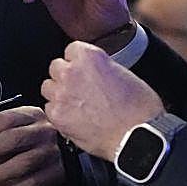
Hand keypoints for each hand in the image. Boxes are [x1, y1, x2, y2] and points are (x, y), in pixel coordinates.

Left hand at [0, 105, 66, 185]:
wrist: (59, 157)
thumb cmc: (28, 142)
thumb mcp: (10, 129)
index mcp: (31, 115)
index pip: (5, 120)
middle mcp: (44, 132)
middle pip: (13, 139)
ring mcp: (51, 153)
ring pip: (22, 164)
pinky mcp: (54, 174)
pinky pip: (29, 184)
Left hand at [42, 42, 165, 159]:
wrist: (137, 136)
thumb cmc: (139, 109)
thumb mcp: (124, 74)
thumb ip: (102, 68)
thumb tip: (94, 73)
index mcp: (90, 57)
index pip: (71, 49)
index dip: (78, 61)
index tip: (83, 70)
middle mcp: (72, 72)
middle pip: (56, 67)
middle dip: (65, 77)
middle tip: (79, 89)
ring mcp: (62, 94)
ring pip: (48, 87)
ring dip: (58, 93)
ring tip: (75, 104)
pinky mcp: (57, 115)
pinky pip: (48, 109)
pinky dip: (58, 113)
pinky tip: (73, 118)